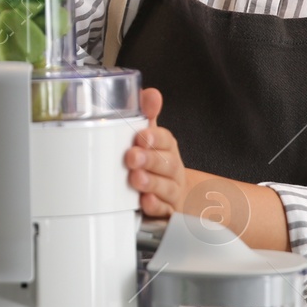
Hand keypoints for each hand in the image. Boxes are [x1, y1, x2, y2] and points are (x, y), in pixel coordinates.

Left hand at [123, 87, 189, 217]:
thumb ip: (147, 115)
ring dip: (151, 183)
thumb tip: (149, 93)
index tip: (142, 136)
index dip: (156, 138)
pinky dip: (155, 207)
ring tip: (136, 179)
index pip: (166, 140)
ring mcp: (171, 192)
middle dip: (149, 160)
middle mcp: (172, 170)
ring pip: (166, 188)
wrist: (173, 197)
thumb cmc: (155, 163)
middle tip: (132, 157)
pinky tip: (145, 202)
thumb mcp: (150, 138)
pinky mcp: (166, 213)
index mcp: (167, 149)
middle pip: (166, 163)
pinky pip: (164, 212)